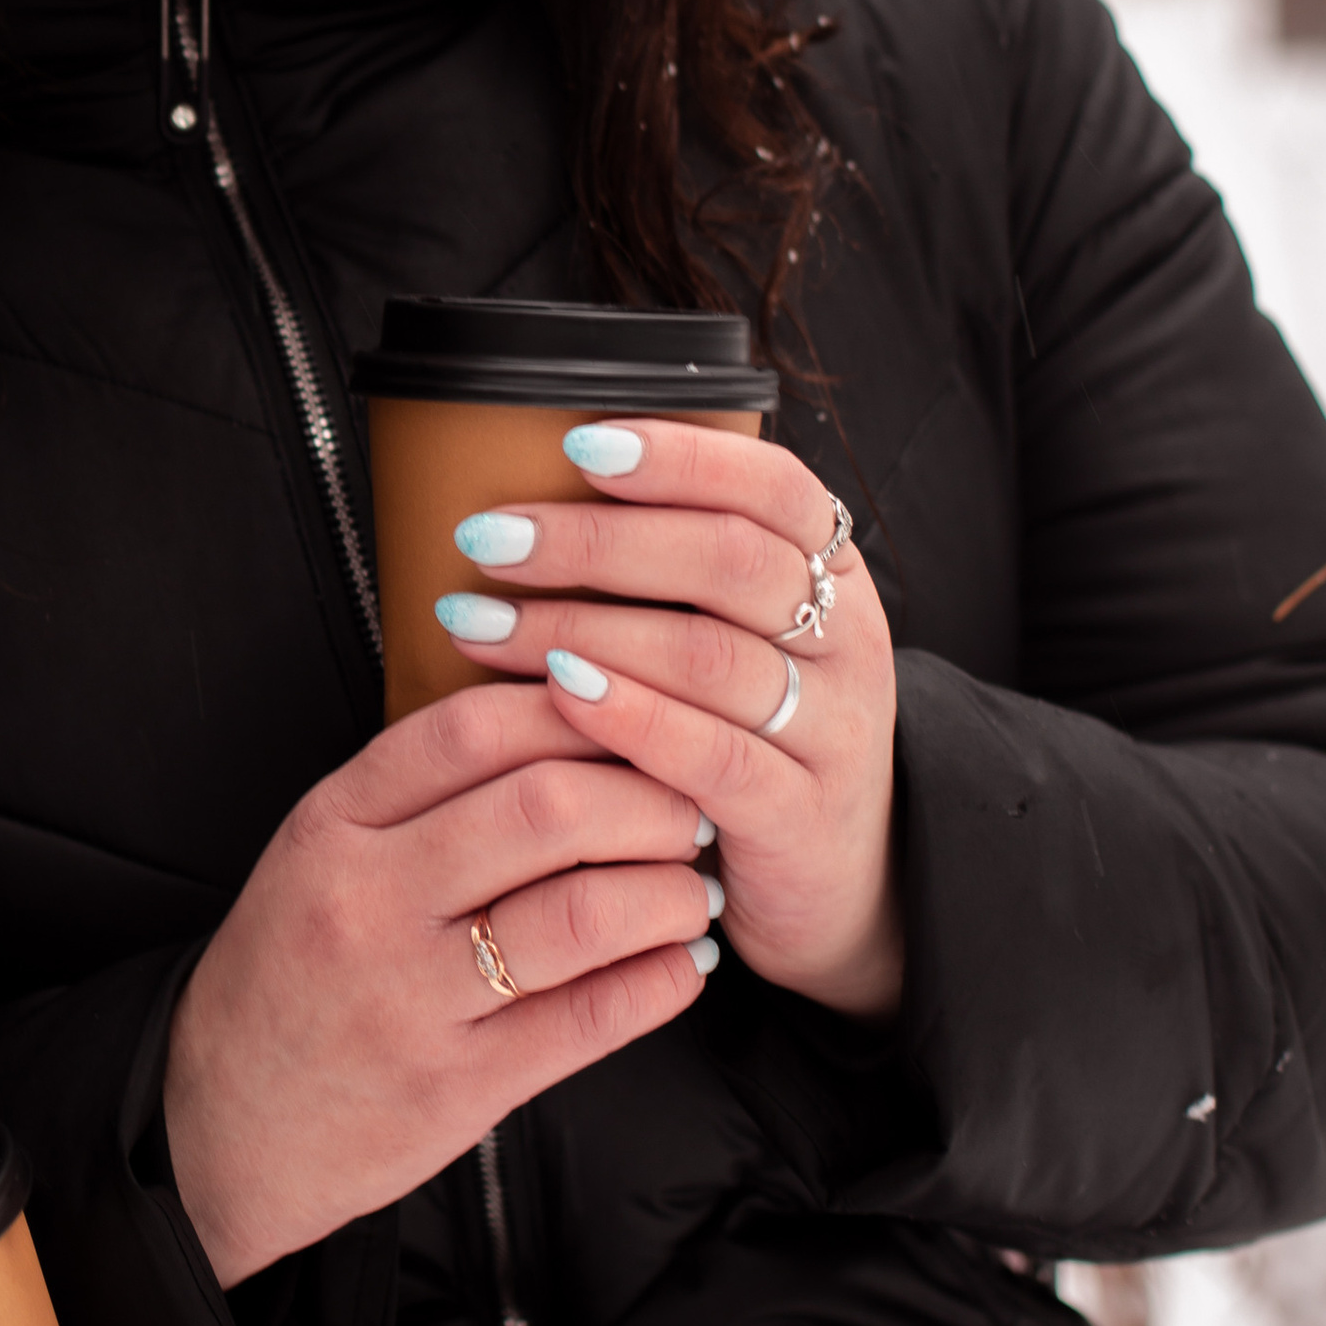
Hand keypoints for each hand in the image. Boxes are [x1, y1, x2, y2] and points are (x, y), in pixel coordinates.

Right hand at [161, 681, 717, 1286]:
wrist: (217, 1126)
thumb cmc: (289, 976)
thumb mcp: (320, 856)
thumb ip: (418, 793)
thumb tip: (564, 721)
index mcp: (333, 827)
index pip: (472, 730)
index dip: (572, 708)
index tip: (631, 715)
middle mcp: (368, 901)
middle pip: (544, 808)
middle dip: (644, 796)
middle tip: (687, 803)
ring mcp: (411, 999)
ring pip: (581, 912)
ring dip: (666, 891)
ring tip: (691, 887)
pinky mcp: (457, 1087)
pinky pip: (590, 1020)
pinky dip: (661, 981)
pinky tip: (682, 963)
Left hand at [431, 417, 899, 1022]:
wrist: (831, 880)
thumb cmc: (749, 730)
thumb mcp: (737, 635)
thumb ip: (672, 569)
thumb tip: (530, 493)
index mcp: (834, 573)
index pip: (774, 487)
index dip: (680, 458)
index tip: (576, 444)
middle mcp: (848, 640)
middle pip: (729, 562)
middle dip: (595, 542)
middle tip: (487, 538)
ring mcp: (833, 730)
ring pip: (708, 657)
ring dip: (580, 629)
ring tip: (477, 623)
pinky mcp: (802, 816)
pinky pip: (713, 757)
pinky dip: (630, 718)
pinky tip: (558, 693)